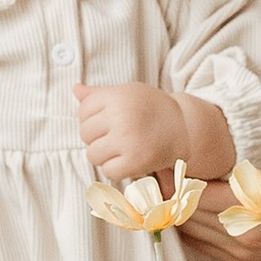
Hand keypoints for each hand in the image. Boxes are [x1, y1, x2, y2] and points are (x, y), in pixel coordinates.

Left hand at [77, 81, 192, 182]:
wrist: (184, 127)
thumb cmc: (151, 108)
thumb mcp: (128, 93)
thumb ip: (100, 94)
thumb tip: (75, 89)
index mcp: (118, 96)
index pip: (83, 111)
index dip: (93, 118)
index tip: (111, 120)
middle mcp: (121, 116)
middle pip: (85, 134)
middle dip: (98, 137)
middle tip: (119, 135)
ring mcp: (128, 139)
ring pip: (93, 155)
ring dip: (105, 155)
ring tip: (123, 148)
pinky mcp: (136, 161)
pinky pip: (108, 171)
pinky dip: (116, 169)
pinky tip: (129, 160)